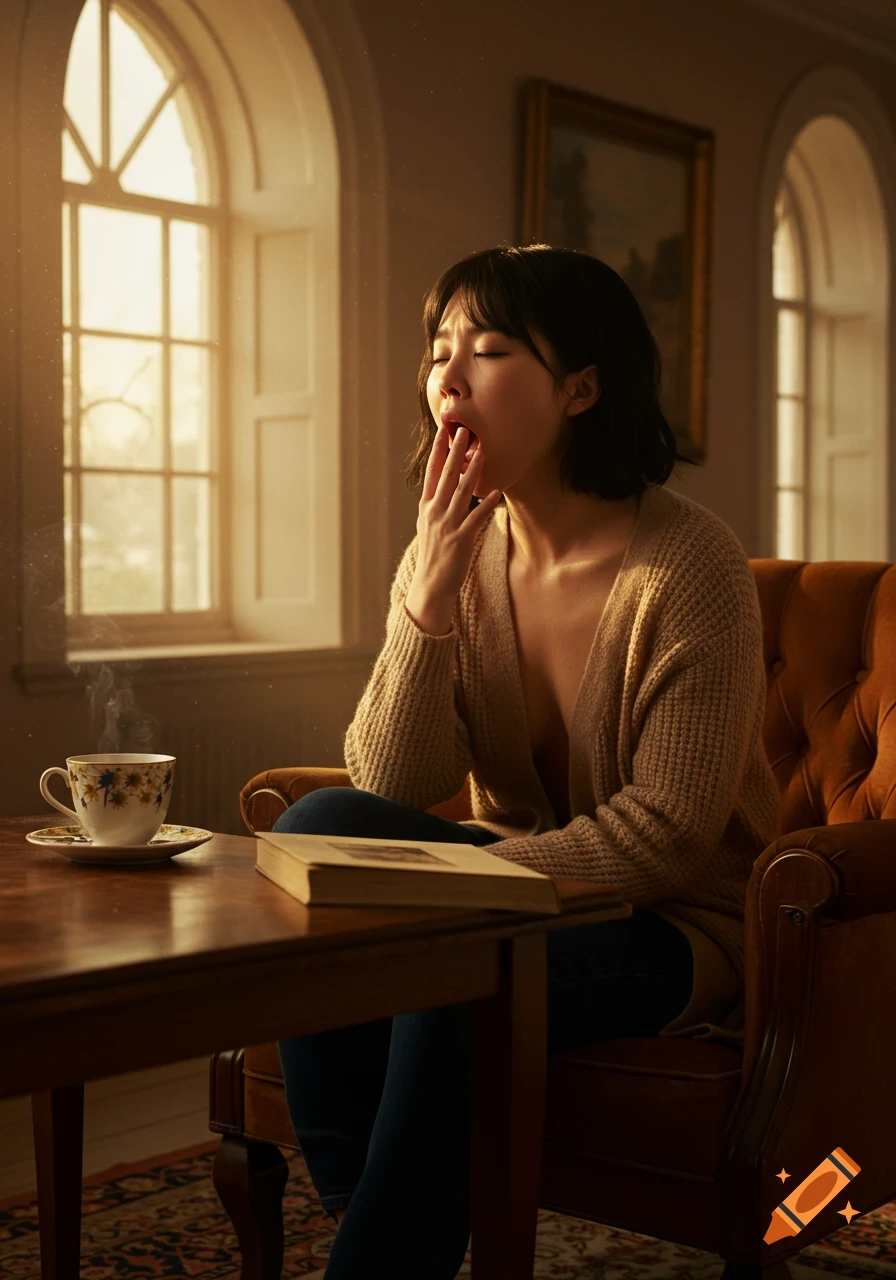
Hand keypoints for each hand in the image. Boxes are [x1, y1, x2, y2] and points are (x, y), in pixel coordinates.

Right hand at [406, 425, 501, 628]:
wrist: (431, 585)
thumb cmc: (434, 554)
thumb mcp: (428, 525)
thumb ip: (436, 504)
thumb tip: (445, 485)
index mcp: (426, 507)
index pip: (431, 473)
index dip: (438, 451)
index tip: (444, 431)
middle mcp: (434, 513)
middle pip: (446, 476)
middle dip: (455, 452)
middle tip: (463, 431)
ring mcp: (447, 525)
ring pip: (461, 492)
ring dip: (472, 470)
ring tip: (481, 452)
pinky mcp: (461, 540)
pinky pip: (476, 518)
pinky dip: (486, 504)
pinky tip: (496, 492)